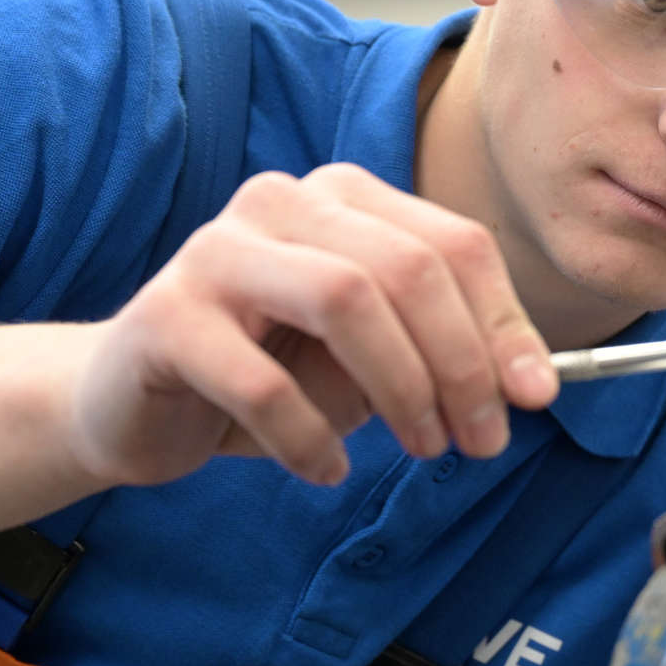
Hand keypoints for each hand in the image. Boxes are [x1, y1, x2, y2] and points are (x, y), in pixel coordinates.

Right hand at [66, 163, 557, 487]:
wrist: (129, 402)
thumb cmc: (271, 371)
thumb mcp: (372, 356)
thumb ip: (443, 351)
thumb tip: (531, 383)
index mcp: (345, 197)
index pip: (454, 243)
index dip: (505, 321)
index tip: (536, 397)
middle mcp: (283, 202)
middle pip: (407, 268)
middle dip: (461, 363)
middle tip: (480, 441)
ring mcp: (218, 250)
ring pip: (344, 299)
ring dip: (400, 387)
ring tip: (419, 446)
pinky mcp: (165, 315)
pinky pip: (261, 382)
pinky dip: (309, 437)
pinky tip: (325, 468)